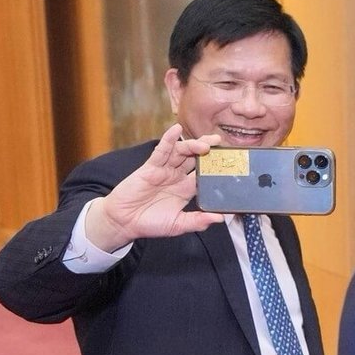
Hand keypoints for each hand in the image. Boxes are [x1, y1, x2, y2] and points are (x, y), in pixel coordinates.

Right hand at [84, 124, 225, 251]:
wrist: (124, 222)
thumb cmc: (150, 223)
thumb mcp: (178, 225)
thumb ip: (198, 221)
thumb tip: (220, 219)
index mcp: (186, 189)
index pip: (205, 175)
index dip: (216, 168)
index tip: (230, 162)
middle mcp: (177, 177)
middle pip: (196, 158)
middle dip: (208, 150)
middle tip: (221, 143)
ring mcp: (164, 170)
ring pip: (182, 152)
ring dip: (193, 145)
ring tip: (206, 143)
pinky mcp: (150, 167)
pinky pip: (161, 151)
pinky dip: (168, 139)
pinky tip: (176, 130)